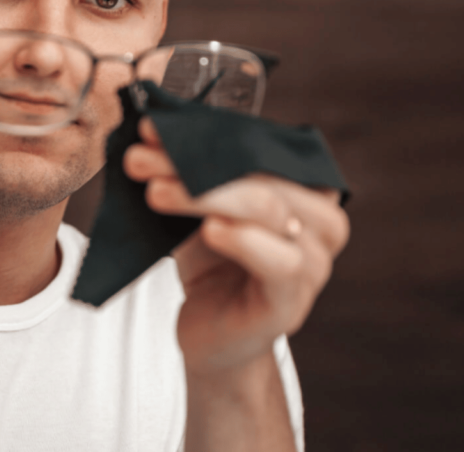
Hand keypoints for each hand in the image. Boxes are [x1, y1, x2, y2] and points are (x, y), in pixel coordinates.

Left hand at [123, 117, 349, 375]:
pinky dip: (243, 239)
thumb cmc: (212, 263)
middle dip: (195, 162)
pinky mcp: (291, 303)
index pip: (260, 147)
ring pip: (267, 210)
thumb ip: (192, 171)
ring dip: (205, 195)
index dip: (208, 133)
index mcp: (307, 188)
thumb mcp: (203, 208)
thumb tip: (151, 127)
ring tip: (155, 191)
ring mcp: (313, 264)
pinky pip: (278, 262)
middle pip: (260, 175)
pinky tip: (210, 229)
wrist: (211, 335)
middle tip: (141, 158)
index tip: (153, 127)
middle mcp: (322, 222)